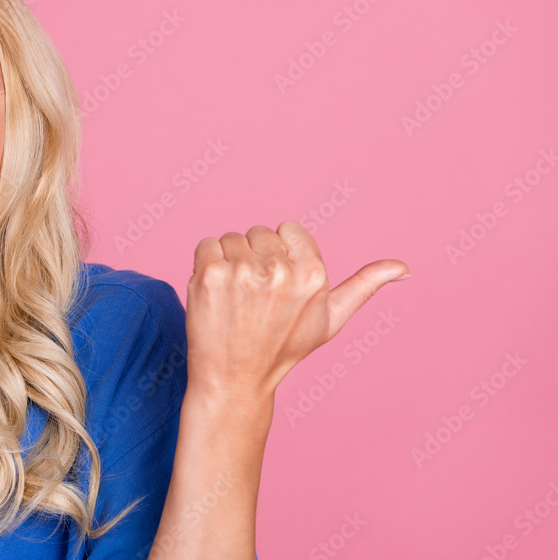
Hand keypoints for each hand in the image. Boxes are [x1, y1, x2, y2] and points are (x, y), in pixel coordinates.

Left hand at [184, 221, 408, 399]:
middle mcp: (280, 270)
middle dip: (254, 258)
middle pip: (259, 233)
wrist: (235, 380)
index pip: (288, 229)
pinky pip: (206, 244)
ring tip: (234, 298)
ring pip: (232, 238)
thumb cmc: (283, 348)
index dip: (279, 254)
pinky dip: (204, 263)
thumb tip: (404, 268)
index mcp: (313, 274)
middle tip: (253, 297)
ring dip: (228, 261)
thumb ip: (364, 287)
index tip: (275, 285)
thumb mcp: (330, 319)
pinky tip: (214, 293)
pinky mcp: (210, 274)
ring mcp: (243, 271)